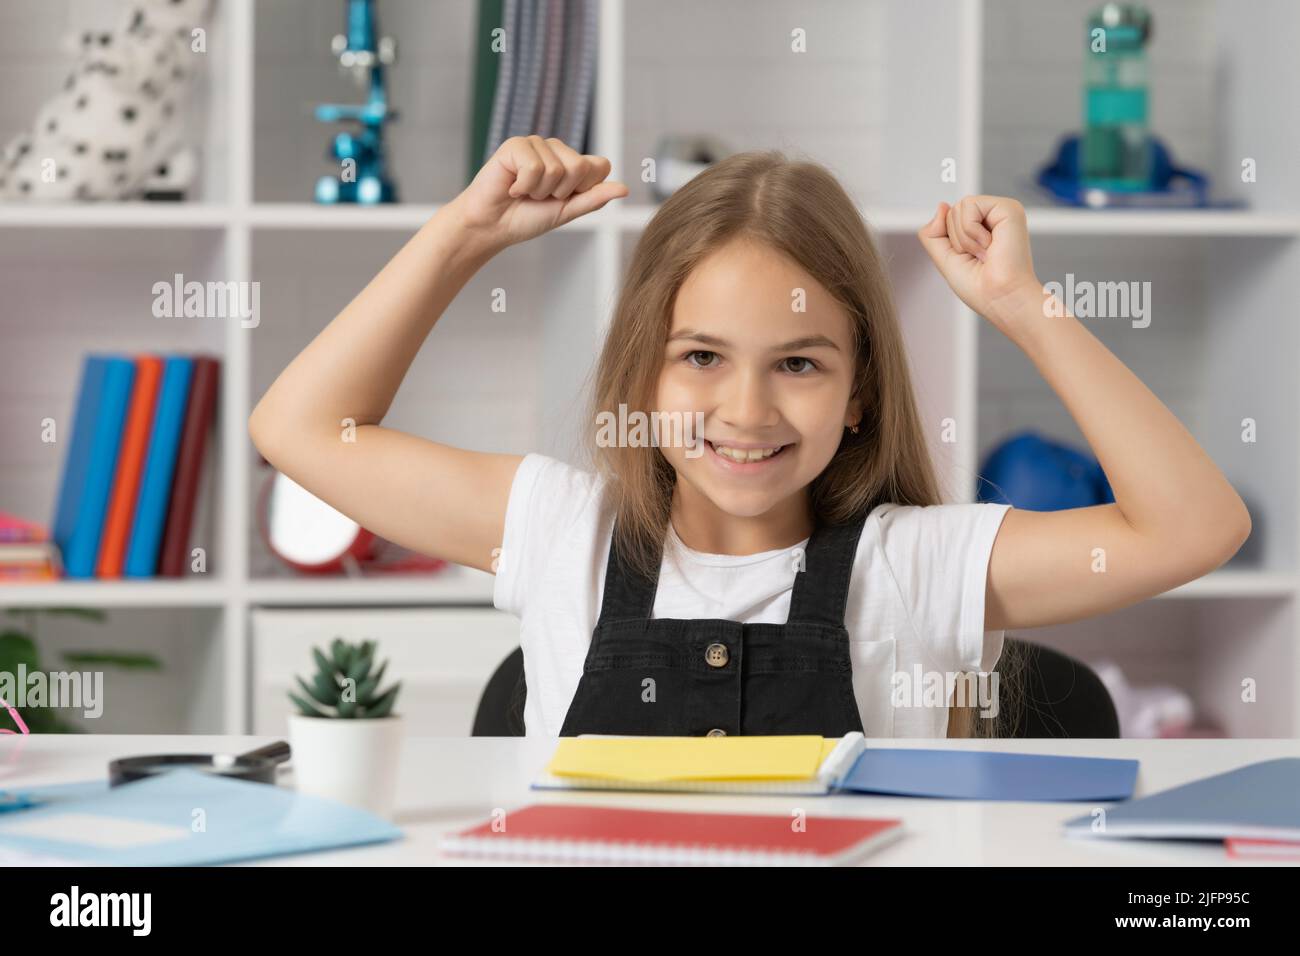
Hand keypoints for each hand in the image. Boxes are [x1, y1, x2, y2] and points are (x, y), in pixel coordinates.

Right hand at [447, 135, 628, 251]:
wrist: (492, 226)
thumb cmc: (526, 218)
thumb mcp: (567, 212)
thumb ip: (594, 199)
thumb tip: (624, 188)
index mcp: (573, 165)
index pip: (600, 166)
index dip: (584, 188)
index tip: (563, 199)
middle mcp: (557, 150)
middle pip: (580, 167)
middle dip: (560, 192)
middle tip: (539, 198)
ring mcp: (537, 144)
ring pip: (557, 169)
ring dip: (539, 191)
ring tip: (523, 192)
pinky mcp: (516, 144)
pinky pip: (534, 166)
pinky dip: (523, 185)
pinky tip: (512, 186)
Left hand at [917, 195, 1043, 328]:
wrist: (1001, 298)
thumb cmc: (978, 287)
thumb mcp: (945, 258)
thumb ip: (934, 233)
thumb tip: (942, 205)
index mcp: (980, 229)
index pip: (947, 220)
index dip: (949, 243)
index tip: (970, 260)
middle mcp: (992, 218)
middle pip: (951, 212)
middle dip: (956, 240)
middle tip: (979, 258)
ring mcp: (1001, 211)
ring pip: (957, 208)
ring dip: (964, 238)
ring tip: (985, 253)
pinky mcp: (1009, 207)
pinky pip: (969, 205)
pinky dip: (971, 231)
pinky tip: (990, 245)